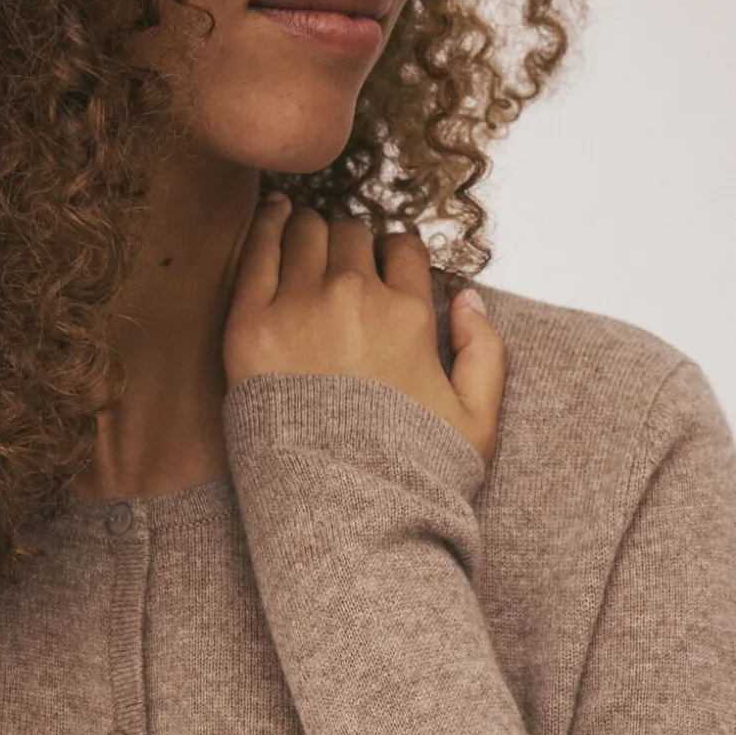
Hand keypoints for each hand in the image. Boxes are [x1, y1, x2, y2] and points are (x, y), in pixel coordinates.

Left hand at [223, 196, 507, 466]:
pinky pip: (258, 252)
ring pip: (305, 232)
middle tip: (336, 264)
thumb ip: (485, 353)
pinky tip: (271, 217)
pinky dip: (267, 227)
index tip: (378, 270)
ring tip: (304, 244)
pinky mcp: (249, 329)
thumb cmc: (408, 479)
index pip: (401, 248)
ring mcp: (299, 309)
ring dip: (309, 233)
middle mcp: (355, 299)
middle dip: (348, 243)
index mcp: (409, 315)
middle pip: (350, 233)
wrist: (339, 517)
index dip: (390, 254)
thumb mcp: (477, 423)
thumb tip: (470, 297)